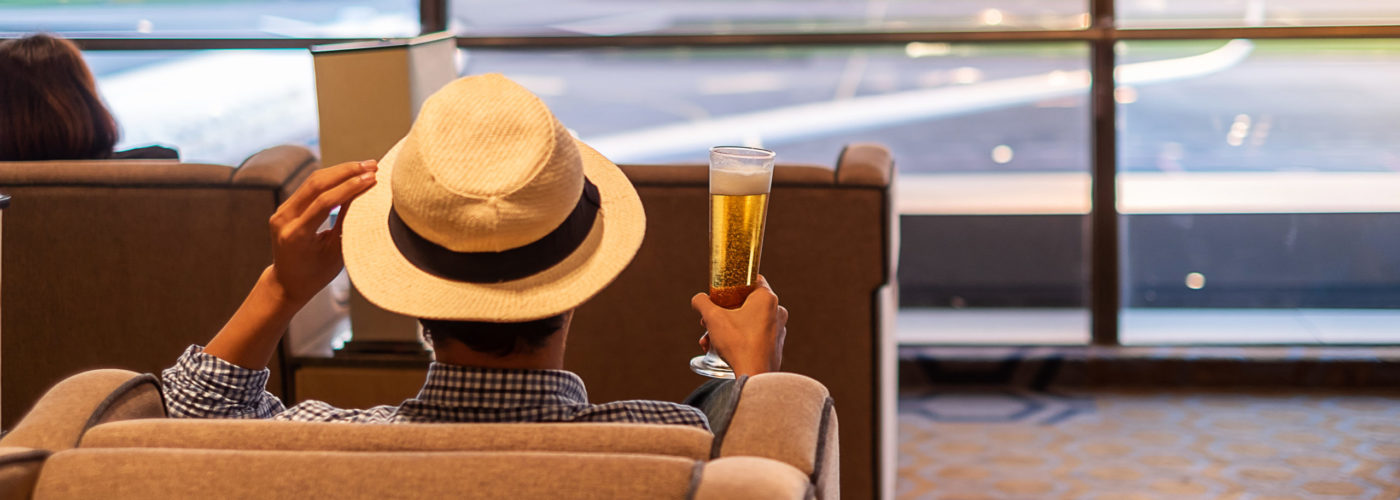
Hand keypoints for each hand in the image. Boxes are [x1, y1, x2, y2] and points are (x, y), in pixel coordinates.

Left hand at [266, 159, 377, 303]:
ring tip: (365, 166)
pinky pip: (309, 187)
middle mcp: (284, 219)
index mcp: (296, 235)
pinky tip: (349, 174)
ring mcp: (281, 211)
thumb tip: (362, 195)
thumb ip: (346, 224)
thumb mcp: (336, 253)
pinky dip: (331, 178)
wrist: (287, 282)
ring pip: (312, 181)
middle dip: (346, 171)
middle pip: (316, 184)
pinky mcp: (285, 207)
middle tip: (372, 165)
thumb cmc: (316, 274)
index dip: (350, 187)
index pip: (324, 202)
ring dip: (340, 171)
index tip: (372, 178)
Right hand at [691, 275, 787, 376]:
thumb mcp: (713, 318)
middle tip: (708, 321)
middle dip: (722, 312)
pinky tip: (720, 349)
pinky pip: (754, 336)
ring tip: (709, 340)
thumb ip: (702, 303)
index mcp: (767, 298)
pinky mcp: (775, 345)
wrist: (756, 376)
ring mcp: (778, 329)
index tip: (719, 293)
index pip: (751, 280)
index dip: (732, 284)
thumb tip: (698, 299)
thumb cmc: (737, 343)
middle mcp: (777, 311)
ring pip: (748, 321)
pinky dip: (738, 339)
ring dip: (726, 328)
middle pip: (745, 303)